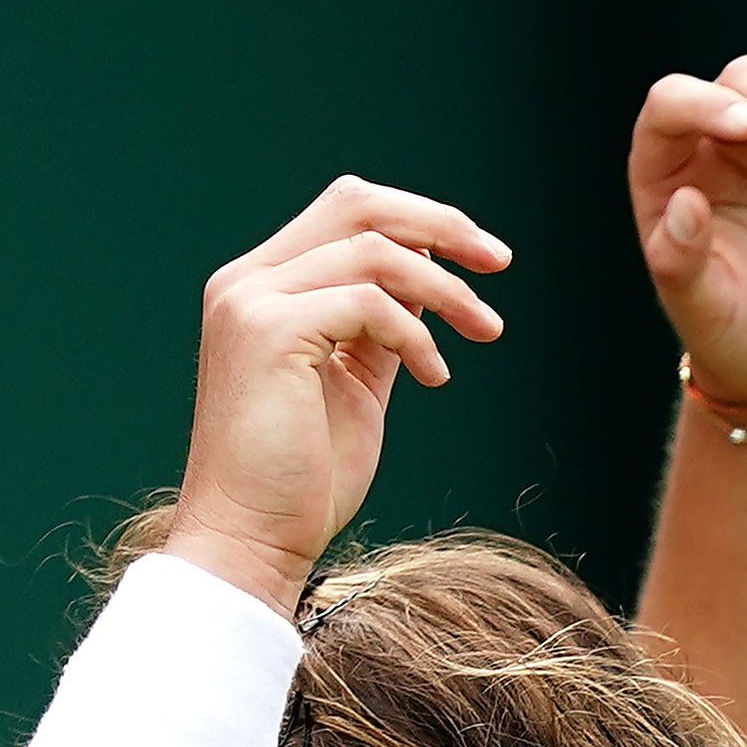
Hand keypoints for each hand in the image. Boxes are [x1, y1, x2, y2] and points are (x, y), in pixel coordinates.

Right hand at [168, 176, 511, 612]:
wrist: (251, 541)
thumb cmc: (301, 481)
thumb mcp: (354, 384)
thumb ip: (381, 327)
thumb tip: (428, 279)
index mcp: (262, 287)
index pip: (346, 213)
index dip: (420, 222)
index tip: (482, 261)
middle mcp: (247, 282)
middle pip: (357, 205)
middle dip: (440, 224)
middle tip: (499, 264)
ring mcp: (251, 302)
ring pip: (374, 252)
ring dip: (445, 291)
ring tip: (484, 332)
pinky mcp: (267, 332)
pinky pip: (369, 303)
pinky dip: (416, 335)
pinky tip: (434, 378)